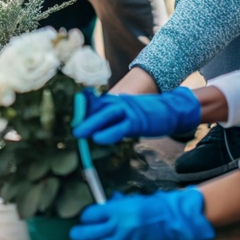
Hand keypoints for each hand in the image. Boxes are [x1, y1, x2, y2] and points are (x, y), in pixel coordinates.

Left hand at [70, 189, 214, 239]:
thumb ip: (117, 206)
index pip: (91, 215)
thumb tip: (104, 208)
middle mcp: (121, 227)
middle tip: (77, 234)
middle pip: (90, 235)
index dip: (86, 217)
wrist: (179, 221)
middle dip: (80, 234)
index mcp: (120, 210)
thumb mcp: (134, 200)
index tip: (86, 219)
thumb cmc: (157, 208)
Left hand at [74, 87, 200, 143]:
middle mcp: (119, 102)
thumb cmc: (146, 115)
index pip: (93, 104)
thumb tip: (92, 130)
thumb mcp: (126, 115)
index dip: (79, 110)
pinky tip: (99, 138)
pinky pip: (121, 126)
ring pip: (107, 115)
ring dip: (91, 123)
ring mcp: (129, 110)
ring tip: (79, 133)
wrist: (171, 110)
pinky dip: (109, 132)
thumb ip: (110, 120)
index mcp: (115, 101)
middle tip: (70, 127)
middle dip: (81, 116)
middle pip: (97, 107)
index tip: (67, 117)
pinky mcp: (139, 120)